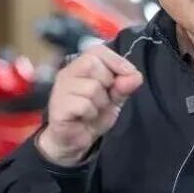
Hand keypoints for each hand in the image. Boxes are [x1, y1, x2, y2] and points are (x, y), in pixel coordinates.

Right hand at [37, 44, 142, 165]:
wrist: (73, 141)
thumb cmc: (92, 115)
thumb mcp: (114, 99)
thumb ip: (124, 86)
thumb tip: (135, 76)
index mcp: (81, 67)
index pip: (97, 51)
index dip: (116, 61)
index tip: (128, 75)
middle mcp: (68, 74)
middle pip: (92, 64)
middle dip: (107, 82)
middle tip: (104, 98)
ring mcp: (60, 90)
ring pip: (91, 87)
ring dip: (100, 102)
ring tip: (93, 110)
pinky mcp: (58, 107)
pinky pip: (83, 104)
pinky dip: (90, 113)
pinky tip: (85, 118)